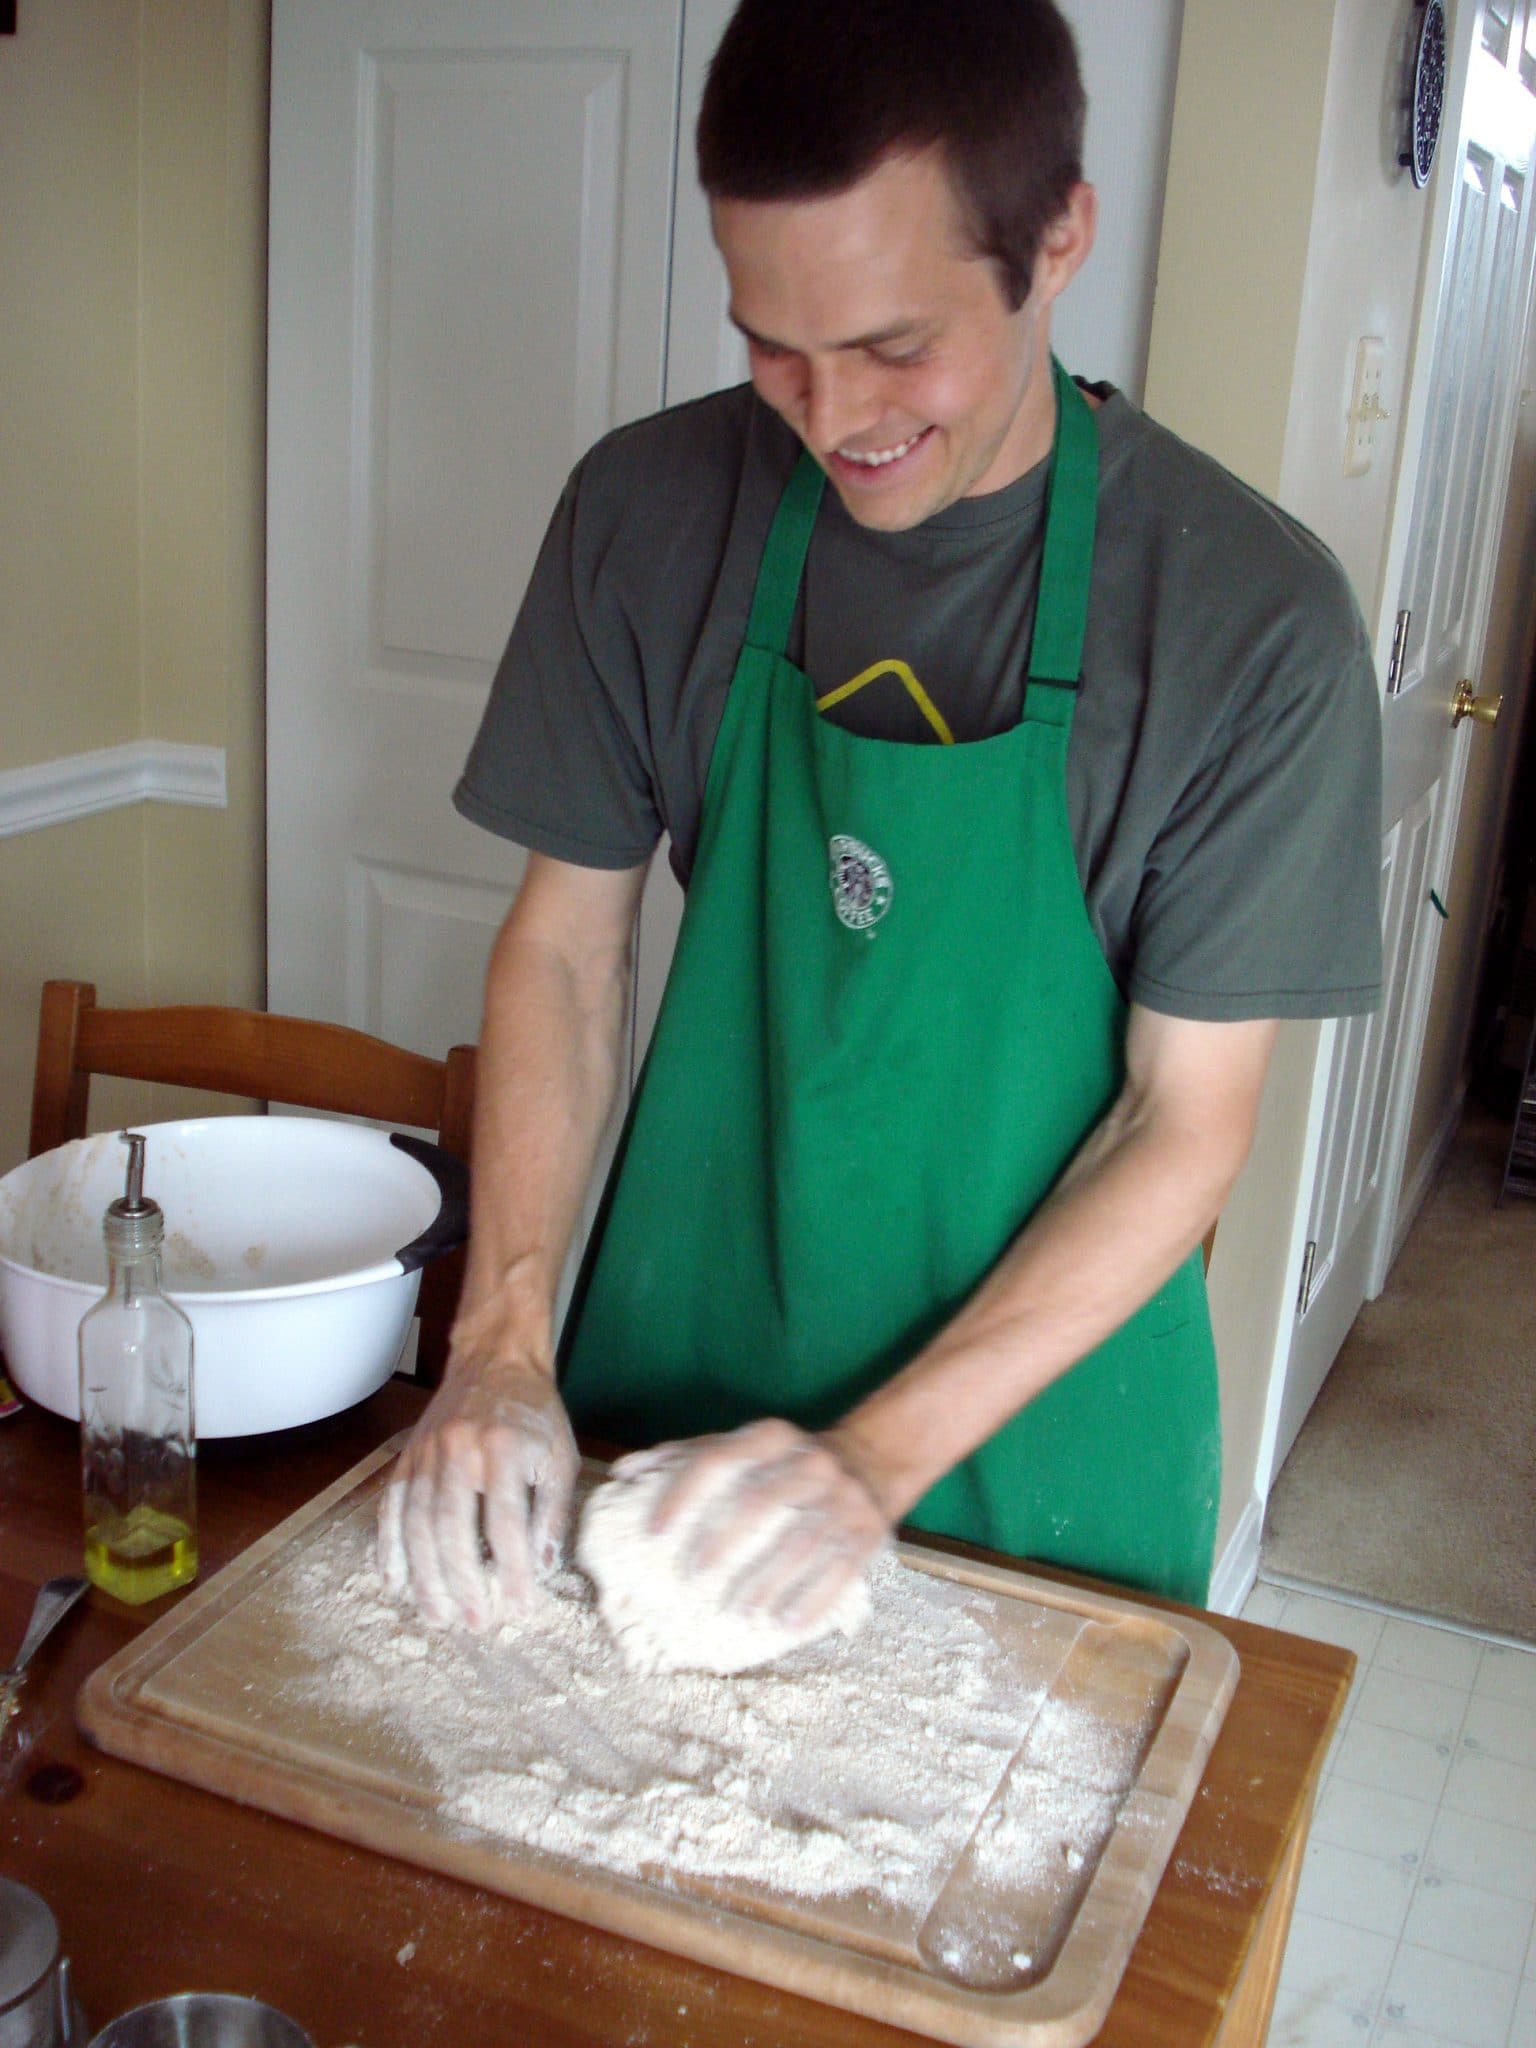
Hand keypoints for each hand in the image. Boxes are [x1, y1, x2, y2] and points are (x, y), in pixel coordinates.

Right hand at [377, 1351, 577, 1633]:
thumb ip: (551, 1513)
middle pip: (451, 1527)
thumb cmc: (534, 1413)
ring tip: (436, 1615)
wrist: (494, 1359)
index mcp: (503, 1449)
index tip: (520, 1608)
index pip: (504, 1522)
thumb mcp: (560, 1457)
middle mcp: (459, 1451)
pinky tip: (394, 1581)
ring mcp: (426, 1453)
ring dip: (423, 1575)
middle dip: (462, 1582)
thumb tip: (541, 1570)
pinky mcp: (407, 1456)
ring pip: (415, 1522)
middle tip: (475, 1622)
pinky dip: (388, 1546)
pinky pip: (391, 1506)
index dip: (511, 1570)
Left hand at [613, 1418, 891, 1635]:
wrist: (872, 1461)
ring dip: (765, 1581)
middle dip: (722, 1543)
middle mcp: (810, 1460)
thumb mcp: (745, 1447)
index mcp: (771, 1436)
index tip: (653, 1532)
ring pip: (800, 1542)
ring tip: (736, 1611)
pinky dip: (810, 1600)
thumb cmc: (786, 1462)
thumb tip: (624, 1472)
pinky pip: (839, 1570)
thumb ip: (687, 1456)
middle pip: (760, 1501)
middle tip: (690, 1577)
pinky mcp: (867, 1532)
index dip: (683, 1494)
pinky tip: (783, 1623)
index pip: (719, 1459)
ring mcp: (843, 1497)